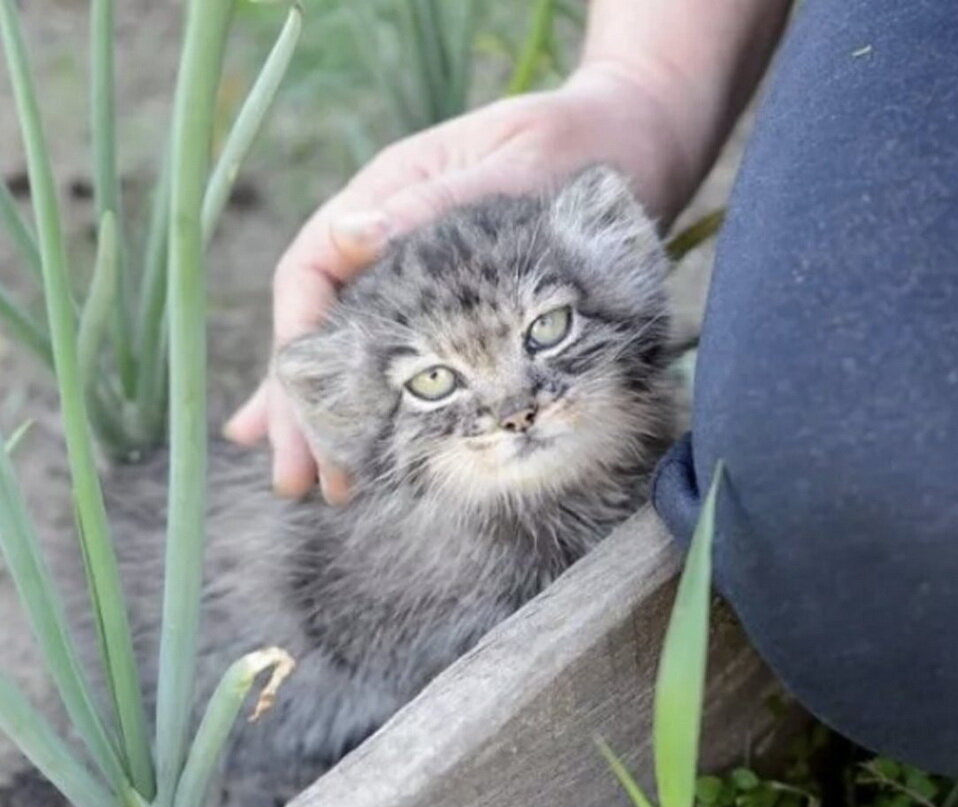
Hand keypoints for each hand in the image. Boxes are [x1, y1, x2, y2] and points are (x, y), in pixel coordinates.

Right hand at [224, 65, 693, 500]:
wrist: (631, 142)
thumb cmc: (578, 143)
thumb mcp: (516, 161)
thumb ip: (438, 200)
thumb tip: (354, 236)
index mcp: (387, 193)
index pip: (312, 270)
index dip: (297, 341)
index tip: (296, 407)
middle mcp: (387, 236)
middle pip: (321, 324)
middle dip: (304, 404)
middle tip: (296, 477)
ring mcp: (416, 271)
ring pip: (350, 351)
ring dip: (327, 418)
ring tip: (308, 483)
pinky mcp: (450, 303)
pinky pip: (397, 357)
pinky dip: (371, 405)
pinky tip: (353, 451)